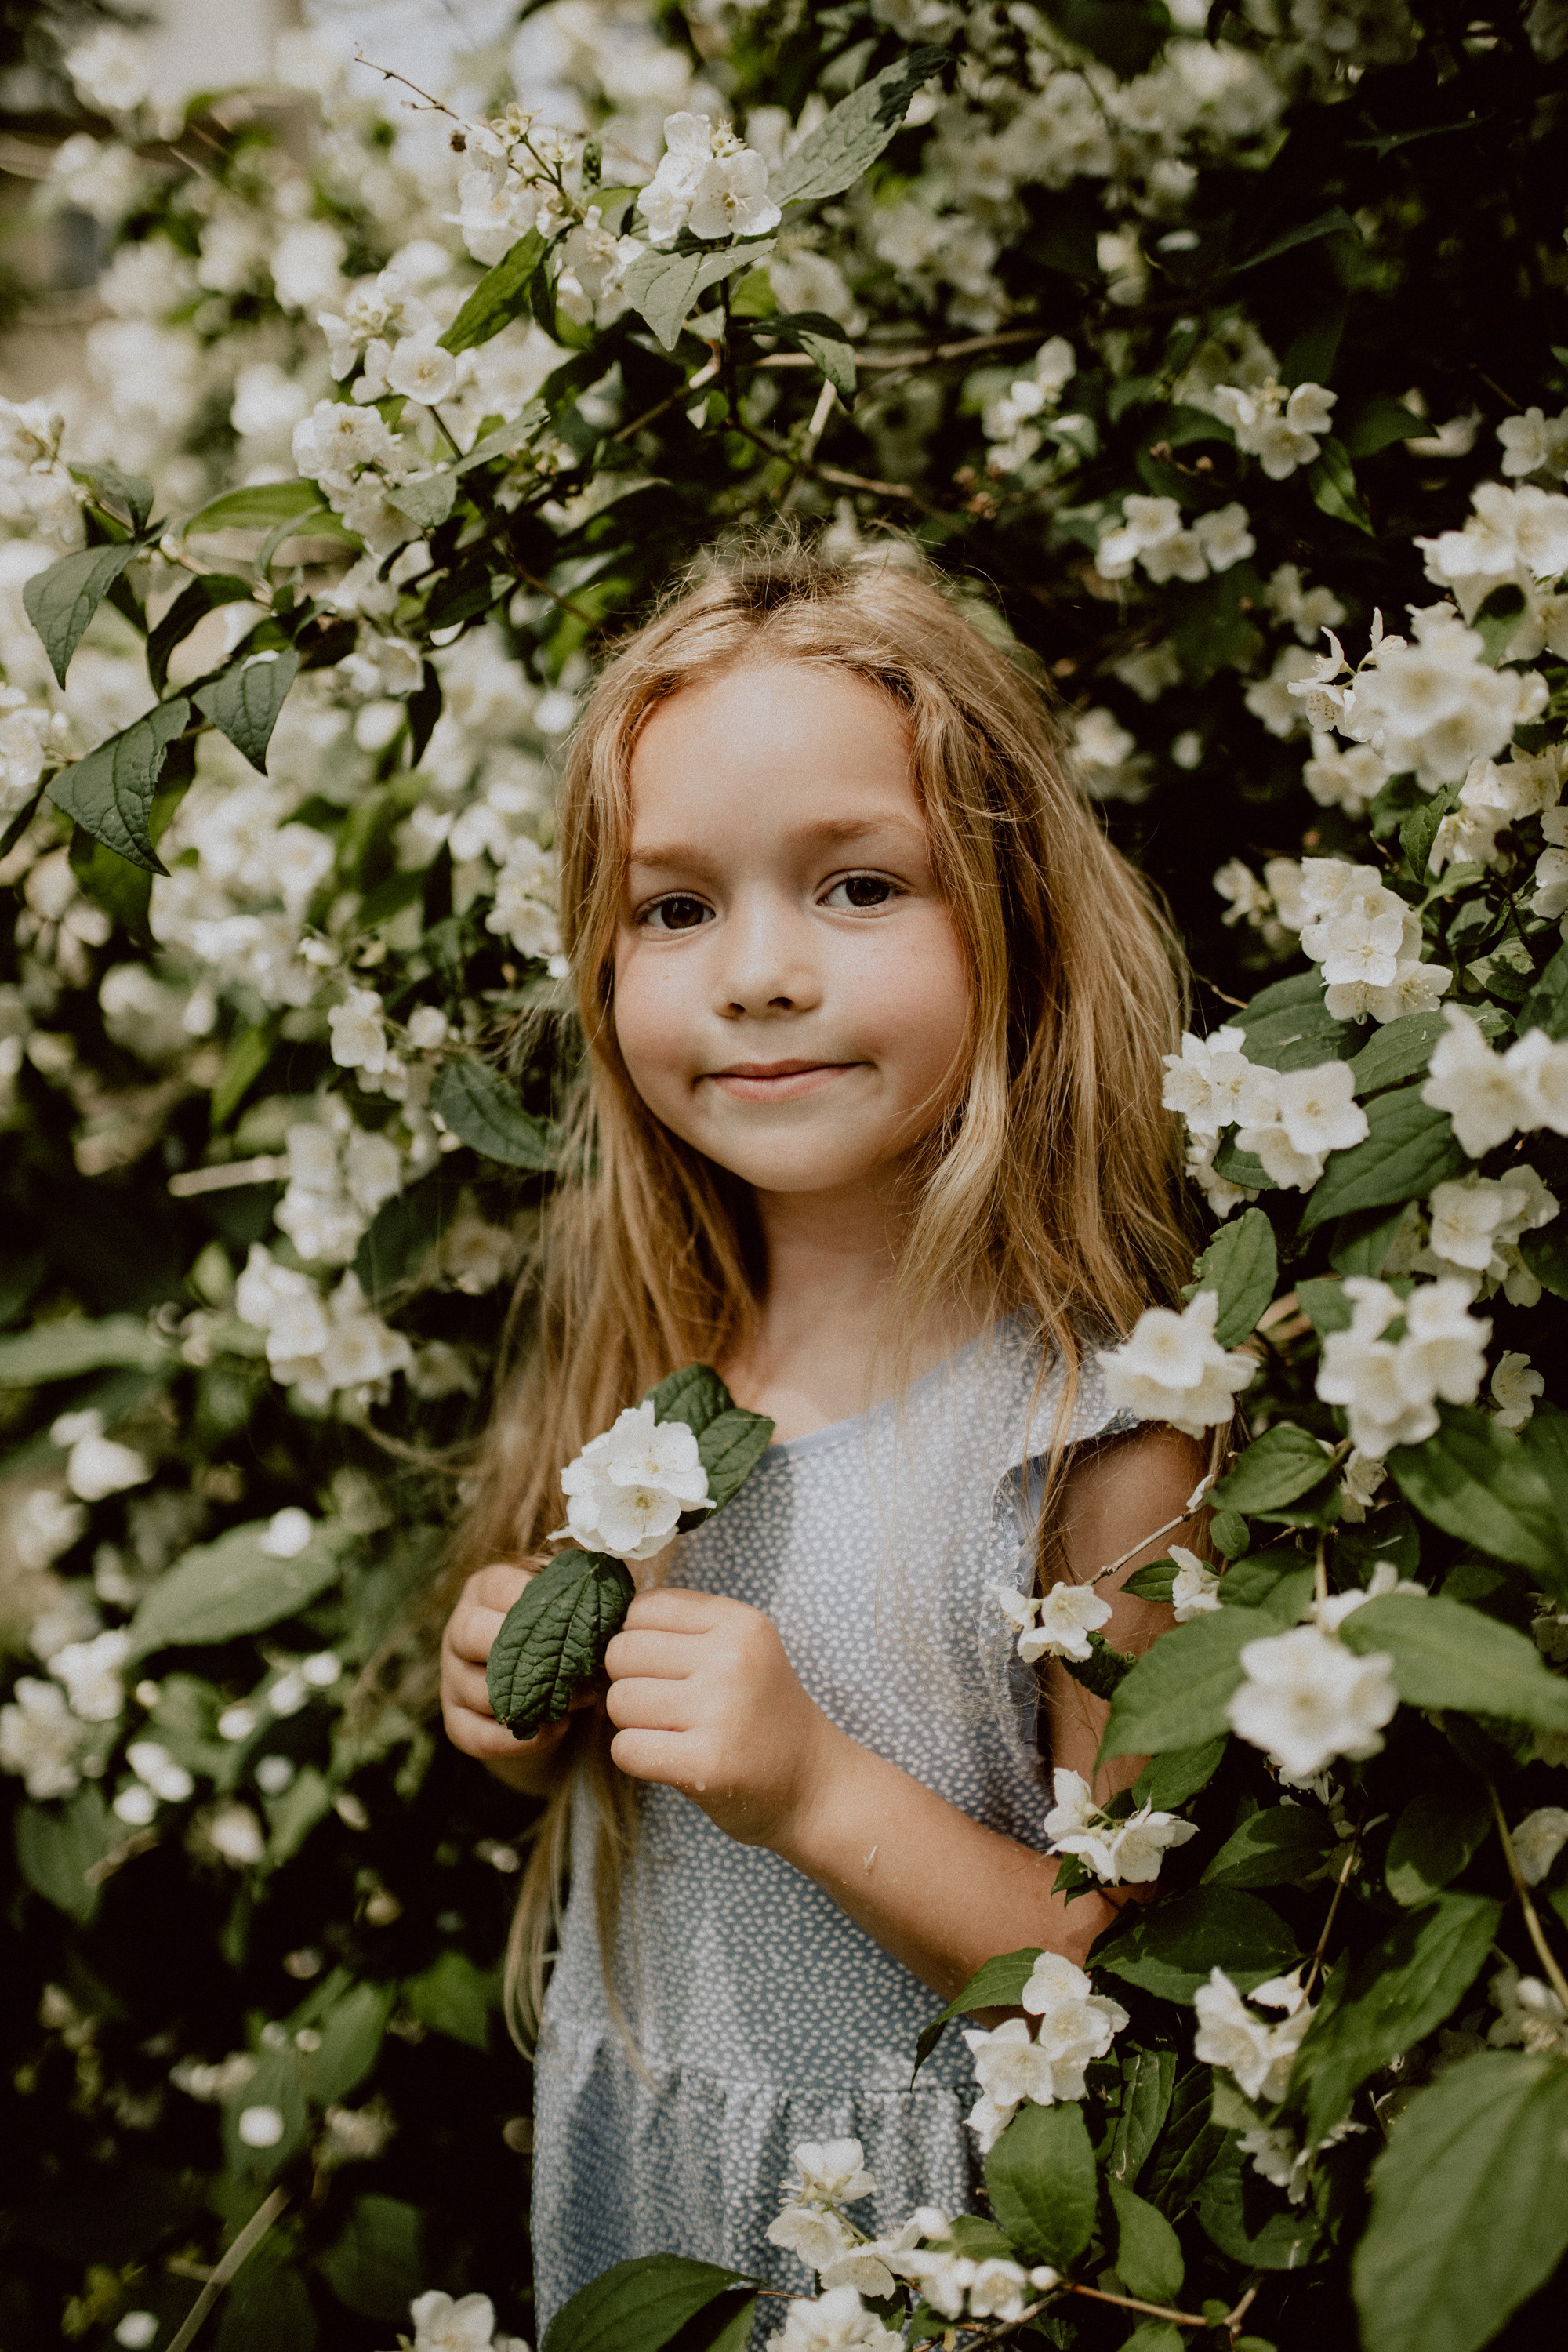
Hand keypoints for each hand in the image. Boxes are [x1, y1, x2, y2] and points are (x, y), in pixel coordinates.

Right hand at [440, 1562, 593, 1793]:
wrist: (536, 1685)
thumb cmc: (556, 1631)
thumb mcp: (562, 1604)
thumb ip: (576, 1597)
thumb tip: (610, 1605)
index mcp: (485, 1590)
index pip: (500, 1589)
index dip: (541, 1607)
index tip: (581, 1622)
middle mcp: (458, 1630)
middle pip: (471, 1633)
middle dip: (527, 1654)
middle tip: (576, 1669)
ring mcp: (452, 1677)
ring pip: (477, 1691)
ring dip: (532, 1702)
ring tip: (578, 1702)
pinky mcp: (456, 1721)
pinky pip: (478, 1735)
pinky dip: (520, 1740)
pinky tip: (556, 1729)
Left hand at [604, 1587, 844, 1848]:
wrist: (812, 1785)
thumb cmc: (760, 1715)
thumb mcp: (739, 1651)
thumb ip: (681, 1630)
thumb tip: (598, 1624)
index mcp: (739, 1622)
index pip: (641, 1609)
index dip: (637, 1640)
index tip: (662, 1668)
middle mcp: (732, 1658)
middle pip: (621, 1653)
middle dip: (628, 1682)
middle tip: (664, 1706)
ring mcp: (721, 1710)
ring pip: (618, 1701)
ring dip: (631, 1723)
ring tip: (673, 1733)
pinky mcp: (706, 1764)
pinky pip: (625, 1749)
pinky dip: (636, 1758)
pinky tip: (672, 1759)